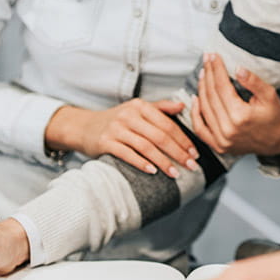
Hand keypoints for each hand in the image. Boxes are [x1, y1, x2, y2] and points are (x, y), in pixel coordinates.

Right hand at [45, 100, 198, 177]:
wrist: (84, 127)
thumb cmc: (116, 120)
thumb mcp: (136, 109)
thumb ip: (159, 107)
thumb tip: (182, 105)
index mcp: (140, 106)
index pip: (167, 123)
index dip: (183, 139)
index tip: (195, 153)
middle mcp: (128, 115)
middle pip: (159, 136)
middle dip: (178, 152)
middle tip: (191, 166)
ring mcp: (116, 129)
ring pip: (145, 146)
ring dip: (163, 161)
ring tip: (175, 173)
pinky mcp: (105, 142)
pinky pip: (127, 154)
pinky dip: (141, 163)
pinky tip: (152, 172)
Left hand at [191, 53, 279, 157]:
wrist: (277, 142)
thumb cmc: (274, 118)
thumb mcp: (270, 96)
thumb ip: (254, 82)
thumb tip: (238, 69)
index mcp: (240, 116)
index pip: (222, 86)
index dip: (216, 69)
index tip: (214, 56)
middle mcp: (228, 129)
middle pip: (211, 95)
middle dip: (208, 74)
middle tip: (207, 60)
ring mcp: (221, 140)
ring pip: (204, 109)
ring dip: (201, 89)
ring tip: (203, 74)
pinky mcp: (218, 146)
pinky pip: (200, 129)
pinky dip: (195, 113)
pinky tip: (196, 99)